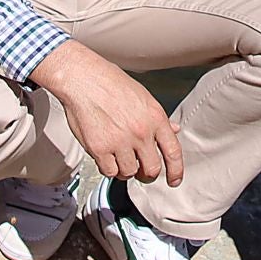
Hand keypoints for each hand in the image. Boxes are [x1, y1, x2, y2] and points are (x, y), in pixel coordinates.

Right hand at [28, 40, 182, 185]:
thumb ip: (158, 119)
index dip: (176, 171)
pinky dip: (109, 168)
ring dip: (126, 170)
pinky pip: (109, 172)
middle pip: (152, 169)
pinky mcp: (99, 148)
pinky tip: (107, 157)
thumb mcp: (143, 97)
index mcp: (155, 118)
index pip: (173, 152)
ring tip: (120, 158)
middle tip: (142, 171)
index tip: (174, 180)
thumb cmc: (111, 84)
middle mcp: (140, 132)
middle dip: (148, 174)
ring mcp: (120, 141)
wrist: (84, 79)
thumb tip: (173, 130)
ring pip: (129, 173)